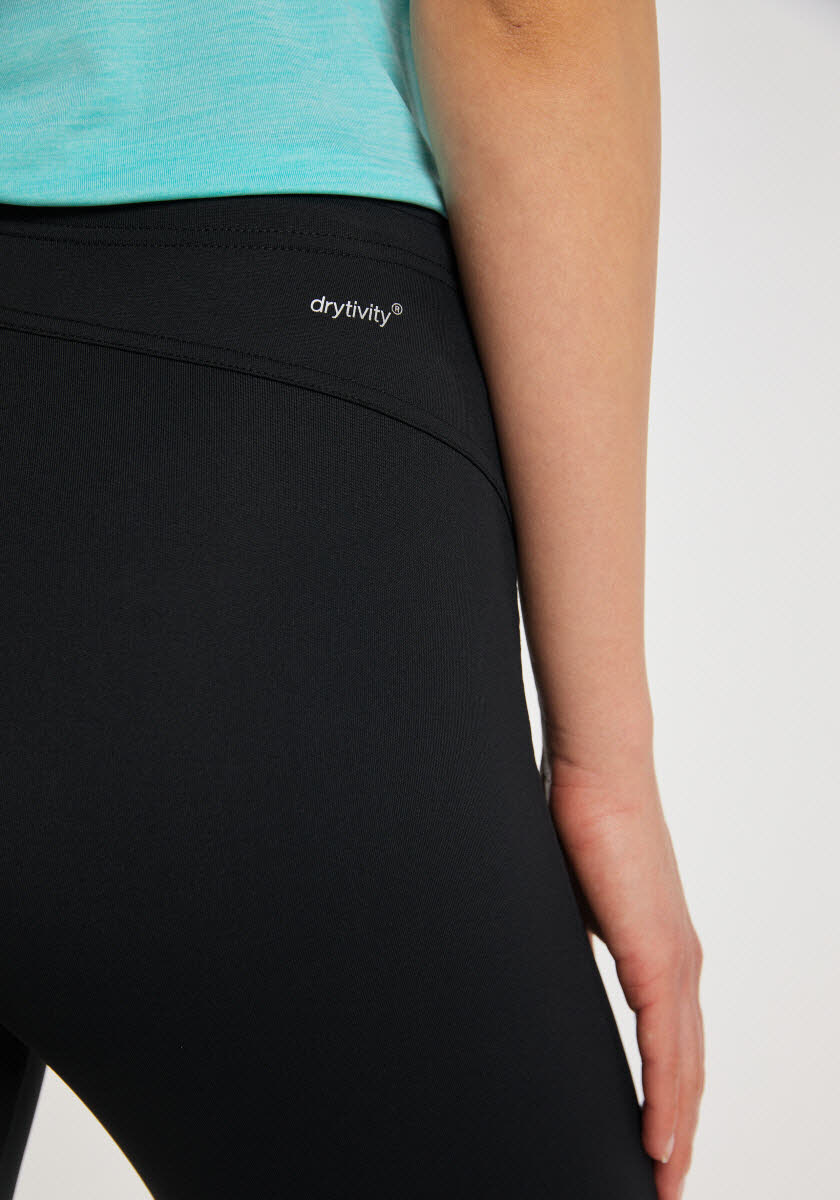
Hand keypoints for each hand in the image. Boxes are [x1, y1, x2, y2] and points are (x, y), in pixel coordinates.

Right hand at [540, 741, 704, 1199]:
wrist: (597, 768)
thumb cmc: (578, 820)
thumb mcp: (570, 903)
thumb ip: (570, 944)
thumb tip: (542, 971)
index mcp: (660, 949)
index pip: (674, 1042)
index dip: (668, 1099)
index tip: (653, 1147)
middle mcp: (680, 960)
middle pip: (688, 1067)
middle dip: (678, 1133)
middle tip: (660, 1185)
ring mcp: (675, 957)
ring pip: (685, 1067)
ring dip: (676, 1131)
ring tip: (661, 1181)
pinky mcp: (658, 951)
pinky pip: (668, 1046)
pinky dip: (666, 1100)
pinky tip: (658, 1141)